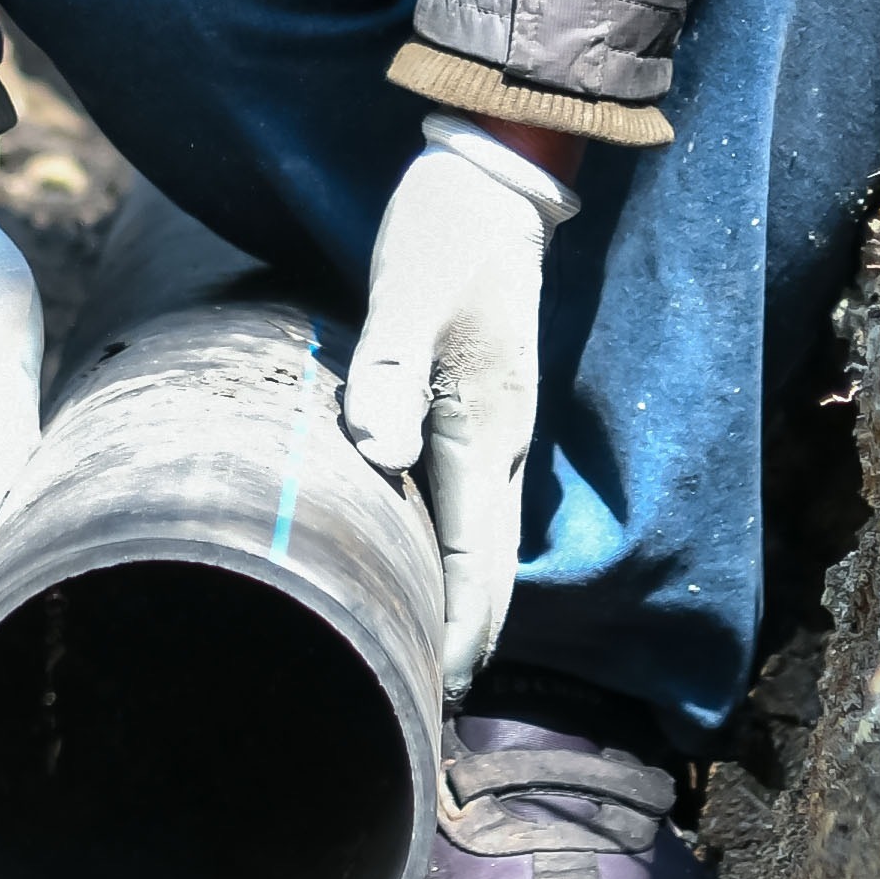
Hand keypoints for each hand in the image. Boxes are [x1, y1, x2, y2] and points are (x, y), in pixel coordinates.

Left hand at [347, 114, 577, 697]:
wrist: (496, 180)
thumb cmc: (444, 236)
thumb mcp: (406, 294)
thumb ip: (388, 373)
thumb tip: (378, 453)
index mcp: (485, 427)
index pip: (478, 559)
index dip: (458, 630)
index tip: (433, 691)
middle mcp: (501, 440)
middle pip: (492, 566)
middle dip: (467, 636)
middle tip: (428, 698)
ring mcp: (497, 425)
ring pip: (487, 540)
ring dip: (464, 600)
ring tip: (428, 654)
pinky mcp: (482, 407)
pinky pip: (475, 504)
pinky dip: (459, 552)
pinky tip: (426, 564)